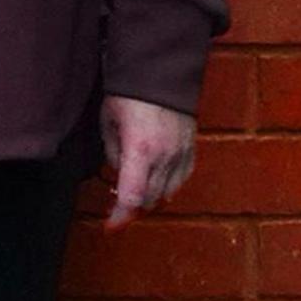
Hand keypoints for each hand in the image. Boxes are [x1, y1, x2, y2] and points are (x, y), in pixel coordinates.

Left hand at [101, 95, 197, 227]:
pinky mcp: (192, 149)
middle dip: (130, 208)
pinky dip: (167, 187)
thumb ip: (112, 153)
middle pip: (150, 200)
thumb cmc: (128, 94)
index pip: (132, 196)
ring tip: (131, 193)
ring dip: (149, 199)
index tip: (110, 227)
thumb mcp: (108, 122)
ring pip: (167, 193)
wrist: (162, 72)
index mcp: (141, 149)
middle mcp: (165, 156)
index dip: (120, 216)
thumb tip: (117, 174)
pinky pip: (181, 179)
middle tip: (114, 207)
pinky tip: (154, 183)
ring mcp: (182, 153)